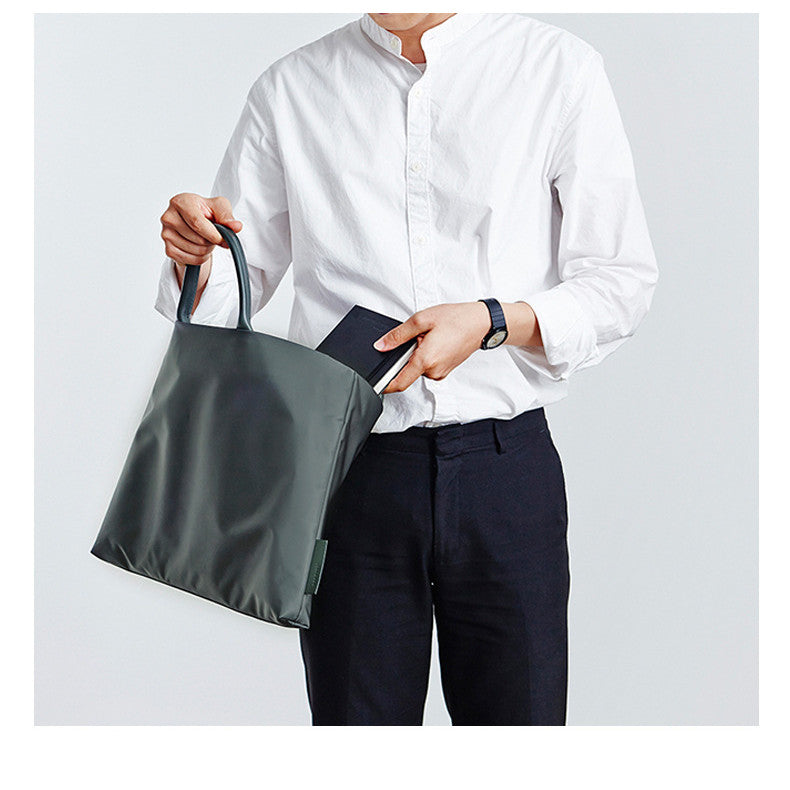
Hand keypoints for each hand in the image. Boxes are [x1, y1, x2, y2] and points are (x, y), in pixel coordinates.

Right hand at [160, 193, 241, 267]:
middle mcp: (169, 217)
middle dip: (212, 242)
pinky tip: (199, 248)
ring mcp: (166, 234)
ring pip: (195, 251)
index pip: (197, 223)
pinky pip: (189, 260)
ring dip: (207, 250)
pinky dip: (200, 258)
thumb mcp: (219, 207)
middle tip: (213, 235)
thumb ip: (228, 217)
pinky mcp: (168, 249)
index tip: (223, 239)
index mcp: (180, 202)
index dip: (213, 234)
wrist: (194, 222)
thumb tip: (236, 227)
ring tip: (206, 240)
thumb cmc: (205, 212)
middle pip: (198, 239)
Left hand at [372, 302, 491, 393]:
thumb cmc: (457, 319)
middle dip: (406, 356)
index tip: (376, 383)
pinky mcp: (445, 370)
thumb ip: (398, 335)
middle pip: (407, 371)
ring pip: (418, 368)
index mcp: (425, 360)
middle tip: (418, 338)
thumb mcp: (422, 320)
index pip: (399, 383)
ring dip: (417, 355)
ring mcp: (441, 372)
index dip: (385, 385)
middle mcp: (433, 371)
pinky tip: (436, 342)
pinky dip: (426, 356)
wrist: (481, 323)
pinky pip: (428, 366)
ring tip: (431, 338)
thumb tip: (382, 345)